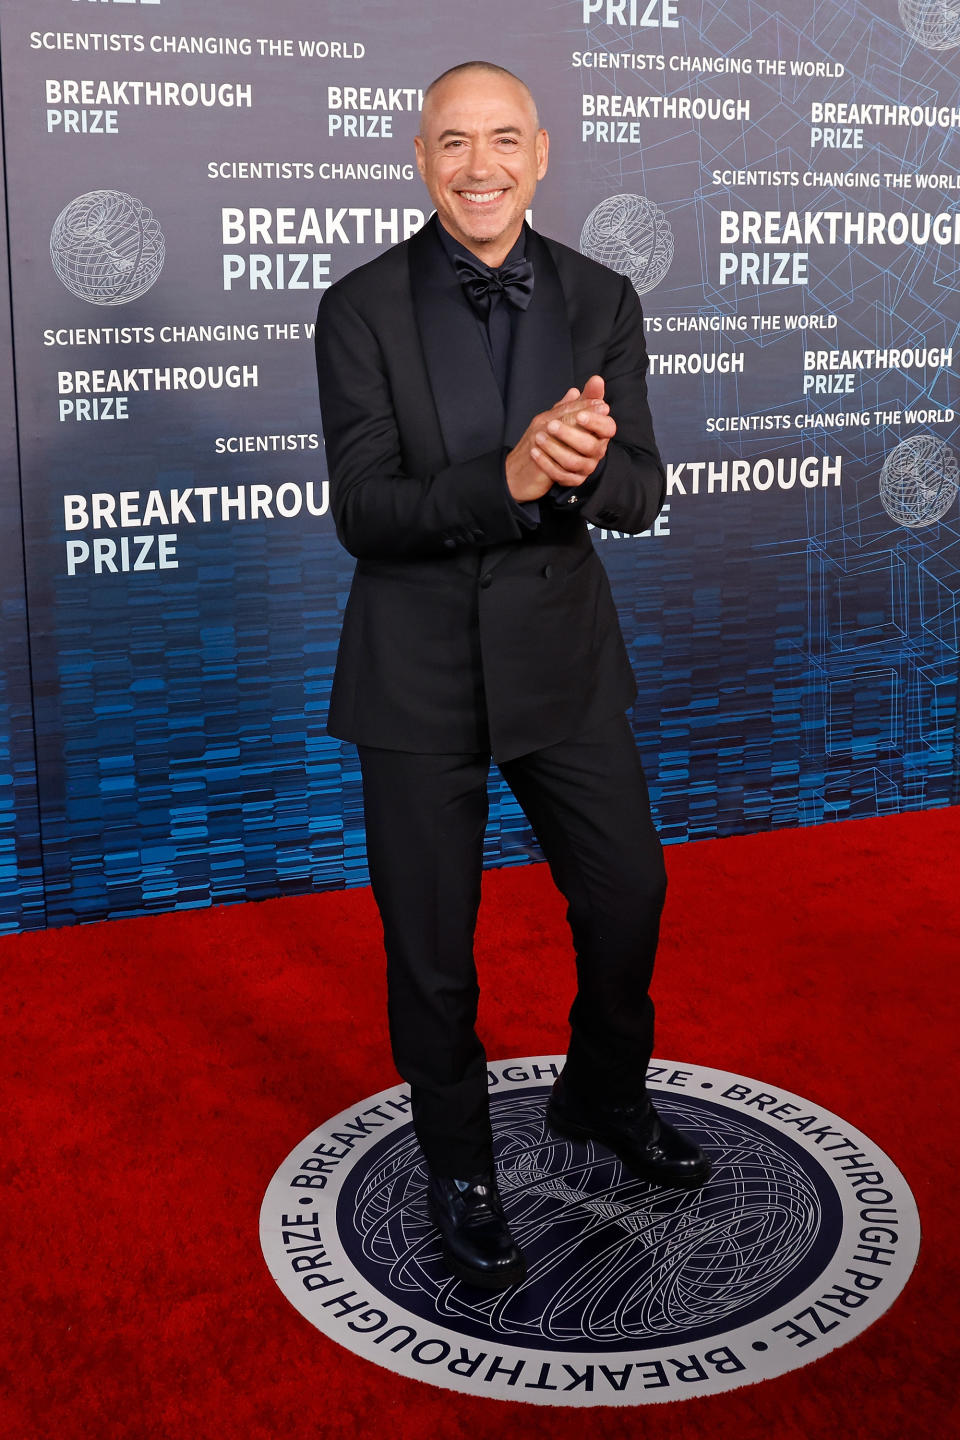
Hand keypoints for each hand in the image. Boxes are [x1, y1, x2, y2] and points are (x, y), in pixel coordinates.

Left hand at [505, 377, 615, 502]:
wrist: (545, 452)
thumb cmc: (563, 428)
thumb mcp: (572, 410)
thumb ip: (585, 397)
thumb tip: (596, 380)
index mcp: (600, 433)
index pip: (608, 428)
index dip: (596, 422)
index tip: (580, 415)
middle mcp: (596, 451)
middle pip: (589, 446)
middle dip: (569, 435)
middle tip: (550, 425)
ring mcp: (586, 467)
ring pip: (574, 462)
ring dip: (554, 449)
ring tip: (538, 437)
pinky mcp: (573, 480)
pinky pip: (561, 475)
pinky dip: (546, 463)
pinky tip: (534, 452)